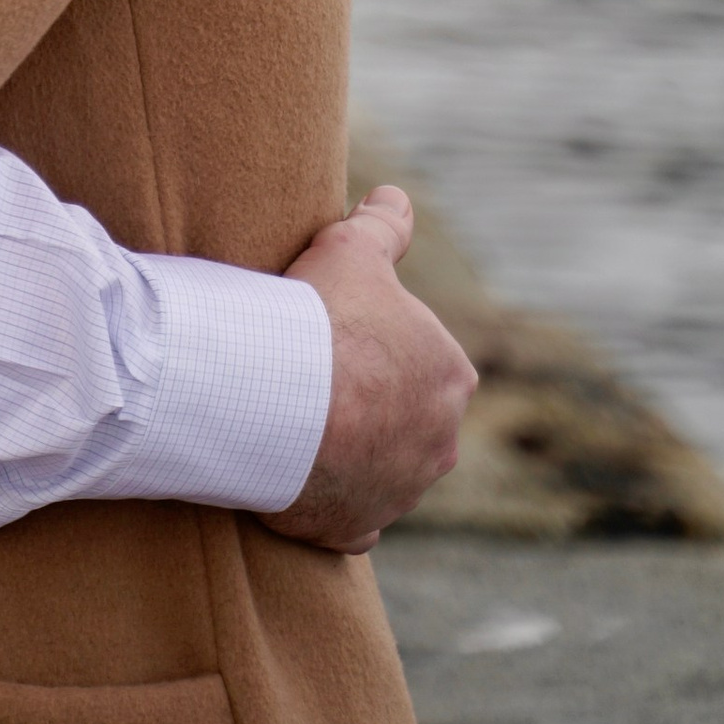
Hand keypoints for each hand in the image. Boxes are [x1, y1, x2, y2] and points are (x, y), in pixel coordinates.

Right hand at [258, 187, 476, 553]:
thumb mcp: (351, 248)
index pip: (421, 355)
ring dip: (350, 452)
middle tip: (312, 376)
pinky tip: (306, 480)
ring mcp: (401, 491)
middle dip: (370, 401)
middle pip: (405, 416)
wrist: (273, 397)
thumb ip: (382, 224)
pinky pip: (352, 519)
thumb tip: (394, 195)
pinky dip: (335, 504)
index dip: (376, 340)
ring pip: (381, 468)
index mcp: (449, 375)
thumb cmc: (319, 318)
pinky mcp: (357, 528)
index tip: (335, 332)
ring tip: (295, 421)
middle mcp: (440, 440)